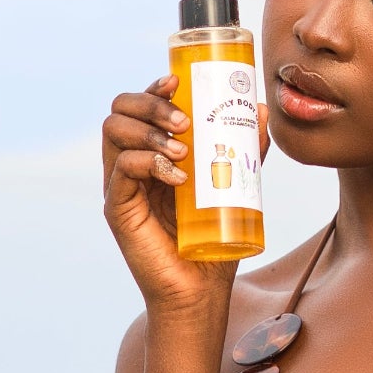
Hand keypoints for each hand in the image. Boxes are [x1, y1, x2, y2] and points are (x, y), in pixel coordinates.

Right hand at [102, 76, 234, 319]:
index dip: (154, 88)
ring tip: (184, 151)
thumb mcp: (236, 186)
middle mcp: (129, 165)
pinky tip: (177, 177)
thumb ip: (244, 150)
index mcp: (151, 153)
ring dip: (150, 131)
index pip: (139, 106)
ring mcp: (119, 186)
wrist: (202, 290)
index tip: (178, 83)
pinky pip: (120, 169)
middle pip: (119, 110)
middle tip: (185, 122)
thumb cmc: (215, 241)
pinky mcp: (117, 209)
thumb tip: (259, 110)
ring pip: (113, 131)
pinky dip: (149, 162)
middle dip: (151, 103)